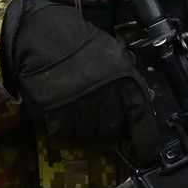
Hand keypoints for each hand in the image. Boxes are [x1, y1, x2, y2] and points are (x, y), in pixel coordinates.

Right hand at [5, 0, 157, 163]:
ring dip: (85, 126)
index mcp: (124, 79)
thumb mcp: (113, 52)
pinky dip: (64, 125)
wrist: (42, 33)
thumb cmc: (78, 39)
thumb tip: (140, 100)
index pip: (142, 117)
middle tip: (98, 115)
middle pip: (112, 127)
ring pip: (89, 132)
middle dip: (108, 126)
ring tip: (77, 109)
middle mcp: (106, 95)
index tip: (145, 154)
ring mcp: (81, 104)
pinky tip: (62, 111)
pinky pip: (65, 130)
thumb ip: (127, 77)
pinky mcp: (57, 111)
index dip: (145, 139)